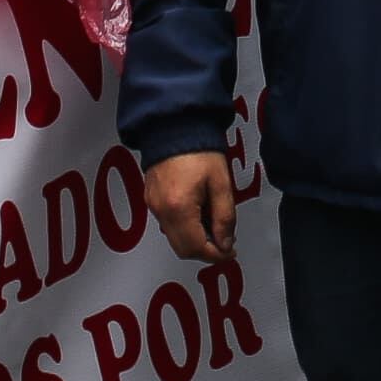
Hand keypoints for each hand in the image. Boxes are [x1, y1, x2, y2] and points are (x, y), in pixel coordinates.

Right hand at [149, 150, 238, 264]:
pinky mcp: (150, 198)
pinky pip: (167, 223)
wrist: (175, 125)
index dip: (216, 255)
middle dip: (205, 250)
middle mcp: (161, 210)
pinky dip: (184, 227)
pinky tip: (198, 213)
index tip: (229, 251)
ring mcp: (153, 205)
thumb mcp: (221, 183)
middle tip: (224, 241)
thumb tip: (225, 243)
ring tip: (213, 221)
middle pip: (182, 248)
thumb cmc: (198, 148)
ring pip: (174, 238)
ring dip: (194, 239)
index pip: (196, 248)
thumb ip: (225, 217)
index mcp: (179, 208)